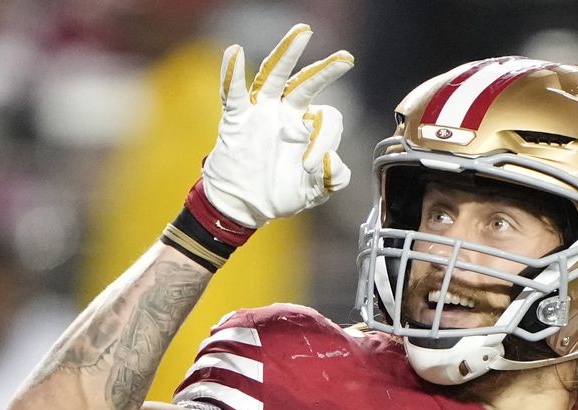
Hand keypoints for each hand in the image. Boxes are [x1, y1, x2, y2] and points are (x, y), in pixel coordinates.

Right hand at [201, 24, 353, 227]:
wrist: (245, 206)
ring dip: (287, 54)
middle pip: (308, 84)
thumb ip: (332, 179)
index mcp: (309, 128)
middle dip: (327, 70)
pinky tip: (233, 52)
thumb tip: (333, 162)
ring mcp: (262, 113)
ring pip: (275, 77)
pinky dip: (231, 74)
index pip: (327, 120)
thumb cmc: (280, 194)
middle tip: (346, 58)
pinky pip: (234, 94)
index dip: (324, 140)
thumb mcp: (313, 191)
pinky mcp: (237, 120)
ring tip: (301, 34)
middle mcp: (287, 114)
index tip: (311, 167)